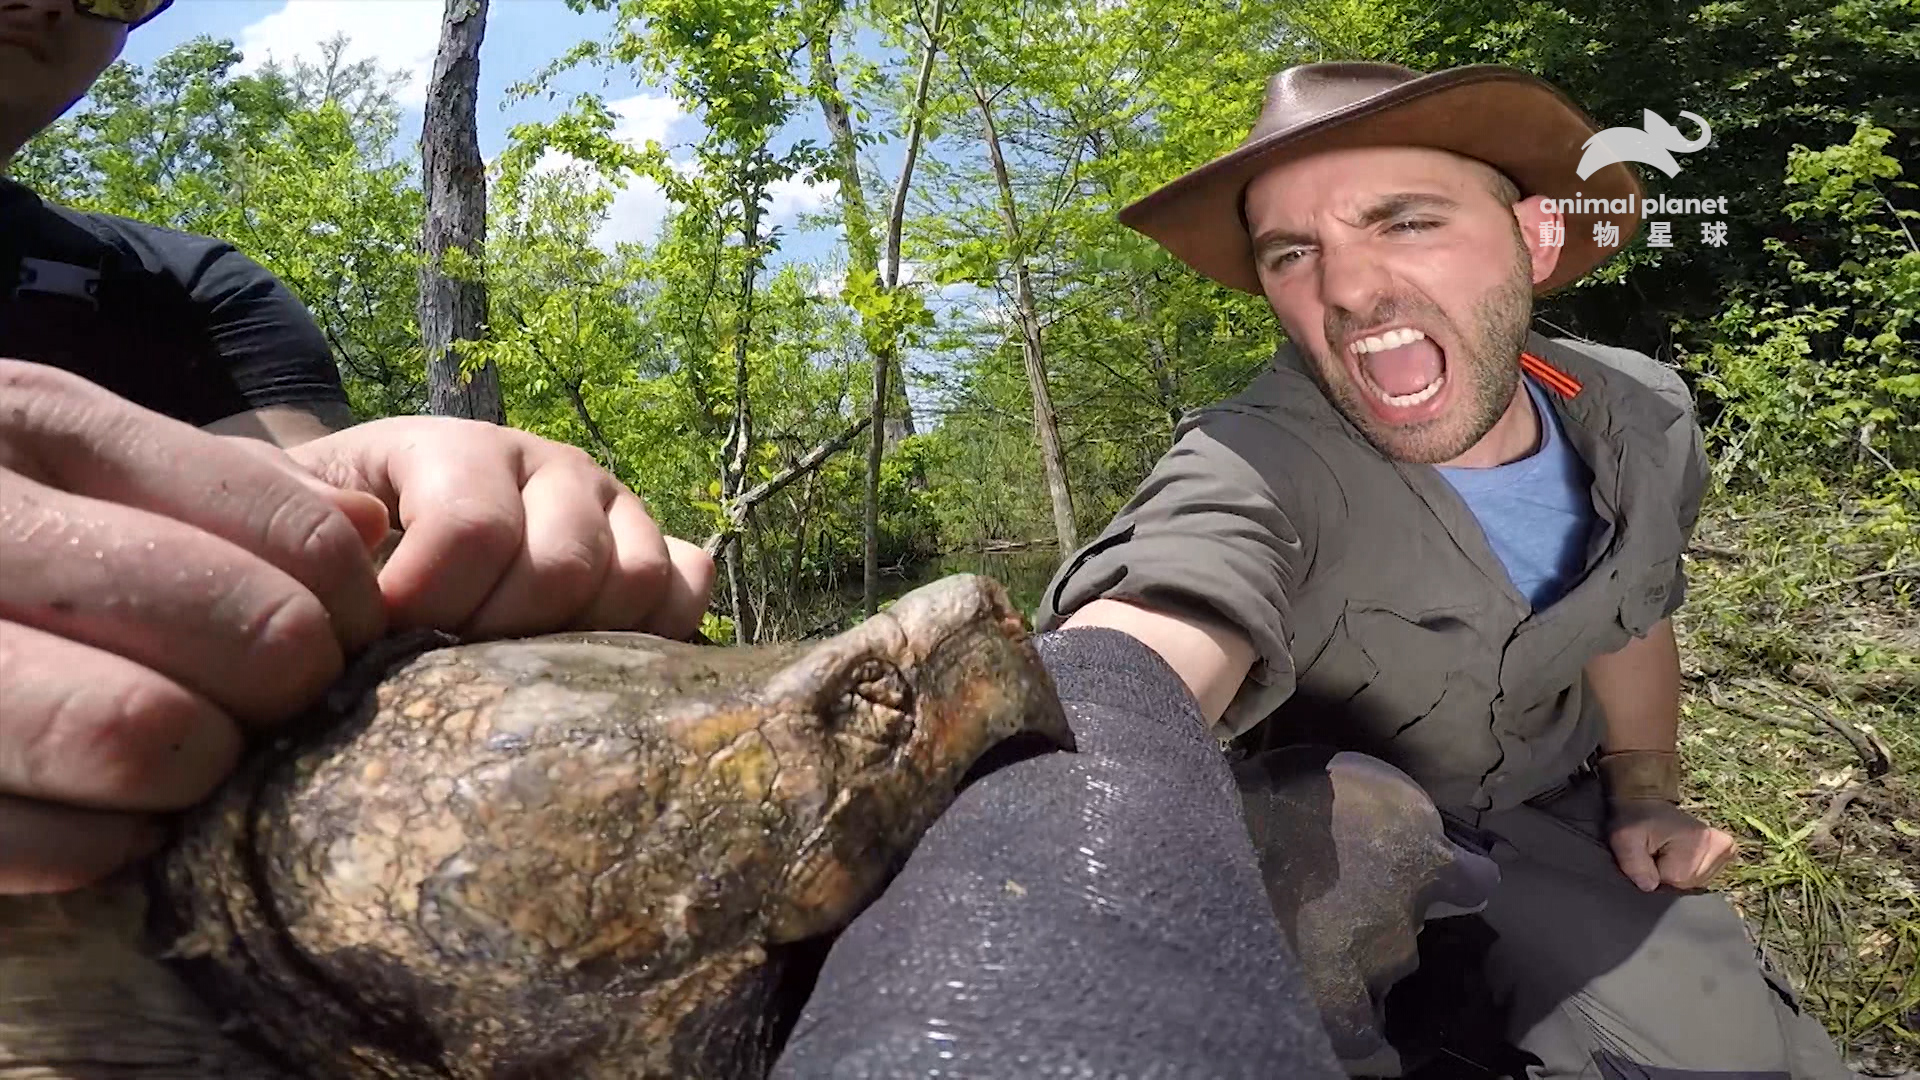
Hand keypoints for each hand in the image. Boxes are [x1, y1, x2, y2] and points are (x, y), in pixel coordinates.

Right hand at [0, 361, 390, 892]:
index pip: (280, 522)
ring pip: (137, 735)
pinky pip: (46, 842)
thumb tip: (370, 530)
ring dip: (204, 768)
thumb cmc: (0, 546)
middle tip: (274, 709)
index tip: (343, 639)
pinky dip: (110, 845)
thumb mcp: (76, 468)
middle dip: (288, 689)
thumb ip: (222, 494)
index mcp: (32, 419)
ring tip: (196, 761)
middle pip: (242, 630)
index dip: (345, 601)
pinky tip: (113, 819)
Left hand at [284, 417, 714, 639]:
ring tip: (512, 671)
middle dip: (499, 635)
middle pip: (564, 567)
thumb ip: (304, 515)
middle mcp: (553, 468)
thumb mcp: (290, 507)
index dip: (427, 601)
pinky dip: (661, 630)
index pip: (473, 527)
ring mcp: (614, 507)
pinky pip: (689, 587)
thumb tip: (368, 531)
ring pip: (637, 581)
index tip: (382, 639)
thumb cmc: (332, 529)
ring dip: (578, 643)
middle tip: (446, 665)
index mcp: (464, 447)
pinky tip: (596, 660)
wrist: (378, 520)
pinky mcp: (654, 547)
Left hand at [1606, 799, 1736, 891]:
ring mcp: (1727, 851)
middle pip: (1687, 884)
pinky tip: (1680, 854)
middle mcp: (1722, 848)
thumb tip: (1649, 886)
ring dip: (1677, 872)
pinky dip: (1687, 870)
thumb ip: (1634, 863)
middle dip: (1666, 872)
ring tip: (1666, 850)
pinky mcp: (1725, 852)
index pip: (1674, 880)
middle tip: (1656, 849)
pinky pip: (1703, 876)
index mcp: (1700, 843)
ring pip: (1694, 882)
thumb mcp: (1625, 838)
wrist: (1647, 802)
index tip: (1648, 852)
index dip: (1654, 871)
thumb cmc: (1637, 818)